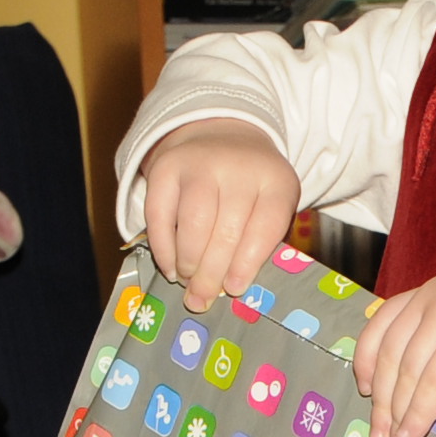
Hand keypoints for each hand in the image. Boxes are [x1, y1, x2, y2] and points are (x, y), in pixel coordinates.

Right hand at [136, 119, 300, 309]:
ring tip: (187, 281)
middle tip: (202, 299)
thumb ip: (258, 243)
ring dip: (188, 262)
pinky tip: (170, 267)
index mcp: (276, 181)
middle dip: (212, 273)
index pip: (265, 226)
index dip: (248, 263)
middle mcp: (239, 167)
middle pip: (226, 230)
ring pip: (193, 224)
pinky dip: (162, 247)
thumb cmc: (251, 188)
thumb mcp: (269, 205)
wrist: (224, 137)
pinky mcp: (167, 167)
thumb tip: (229, 290)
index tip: (234, 289)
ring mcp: (201, 163)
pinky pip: (159, 214)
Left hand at [354, 269, 435, 436]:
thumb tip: (415, 390)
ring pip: (407, 373)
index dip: (366, 360)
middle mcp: (433, 298)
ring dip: (397, 417)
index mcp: (431, 291)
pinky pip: (432, 385)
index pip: (382, 324)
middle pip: (390, 355)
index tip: (363, 390)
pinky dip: (419, 415)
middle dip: (381, 403)